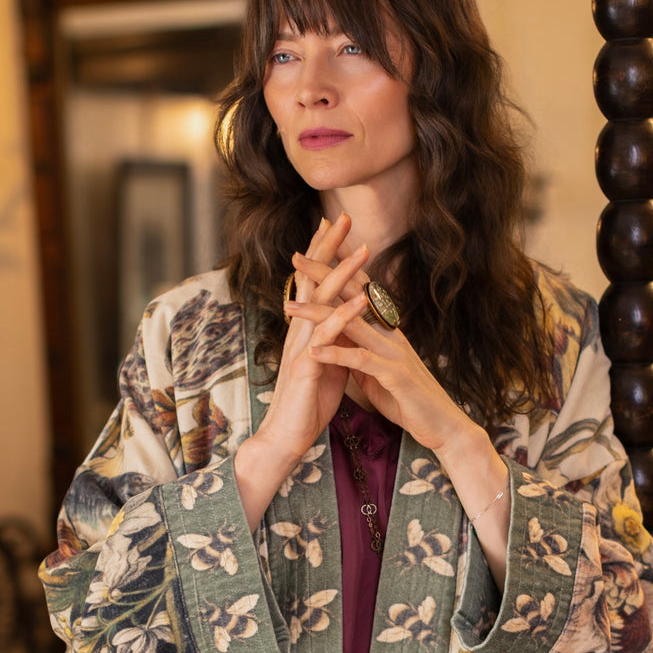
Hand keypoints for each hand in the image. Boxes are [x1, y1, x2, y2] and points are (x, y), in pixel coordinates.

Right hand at [234, 214, 365, 530]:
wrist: (288, 437)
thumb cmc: (308, 402)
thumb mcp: (327, 363)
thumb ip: (334, 339)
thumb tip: (349, 320)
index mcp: (306, 329)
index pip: (314, 282)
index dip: (324, 253)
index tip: (336, 225)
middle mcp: (300, 330)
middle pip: (314, 279)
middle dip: (329, 247)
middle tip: (344, 216)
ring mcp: (302, 346)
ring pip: (322, 301)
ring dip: (344, 274)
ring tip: (364, 248)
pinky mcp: (308, 366)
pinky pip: (328, 336)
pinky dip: (345, 317)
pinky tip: (360, 301)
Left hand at [286, 251, 477, 457]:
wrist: (442, 424)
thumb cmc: (408, 399)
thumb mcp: (378, 370)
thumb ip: (360, 351)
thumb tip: (338, 339)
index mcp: (386, 330)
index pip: (360, 290)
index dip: (338, 269)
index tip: (311, 253)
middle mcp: (391, 334)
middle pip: (354, 295)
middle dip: (325, 275)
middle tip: (297, 257)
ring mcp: (394, 352)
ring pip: (353, 324)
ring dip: (319, 314)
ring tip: (290, 306)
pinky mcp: (395, 375)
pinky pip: (362, 360)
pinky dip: (336, 354)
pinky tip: (313, 351)